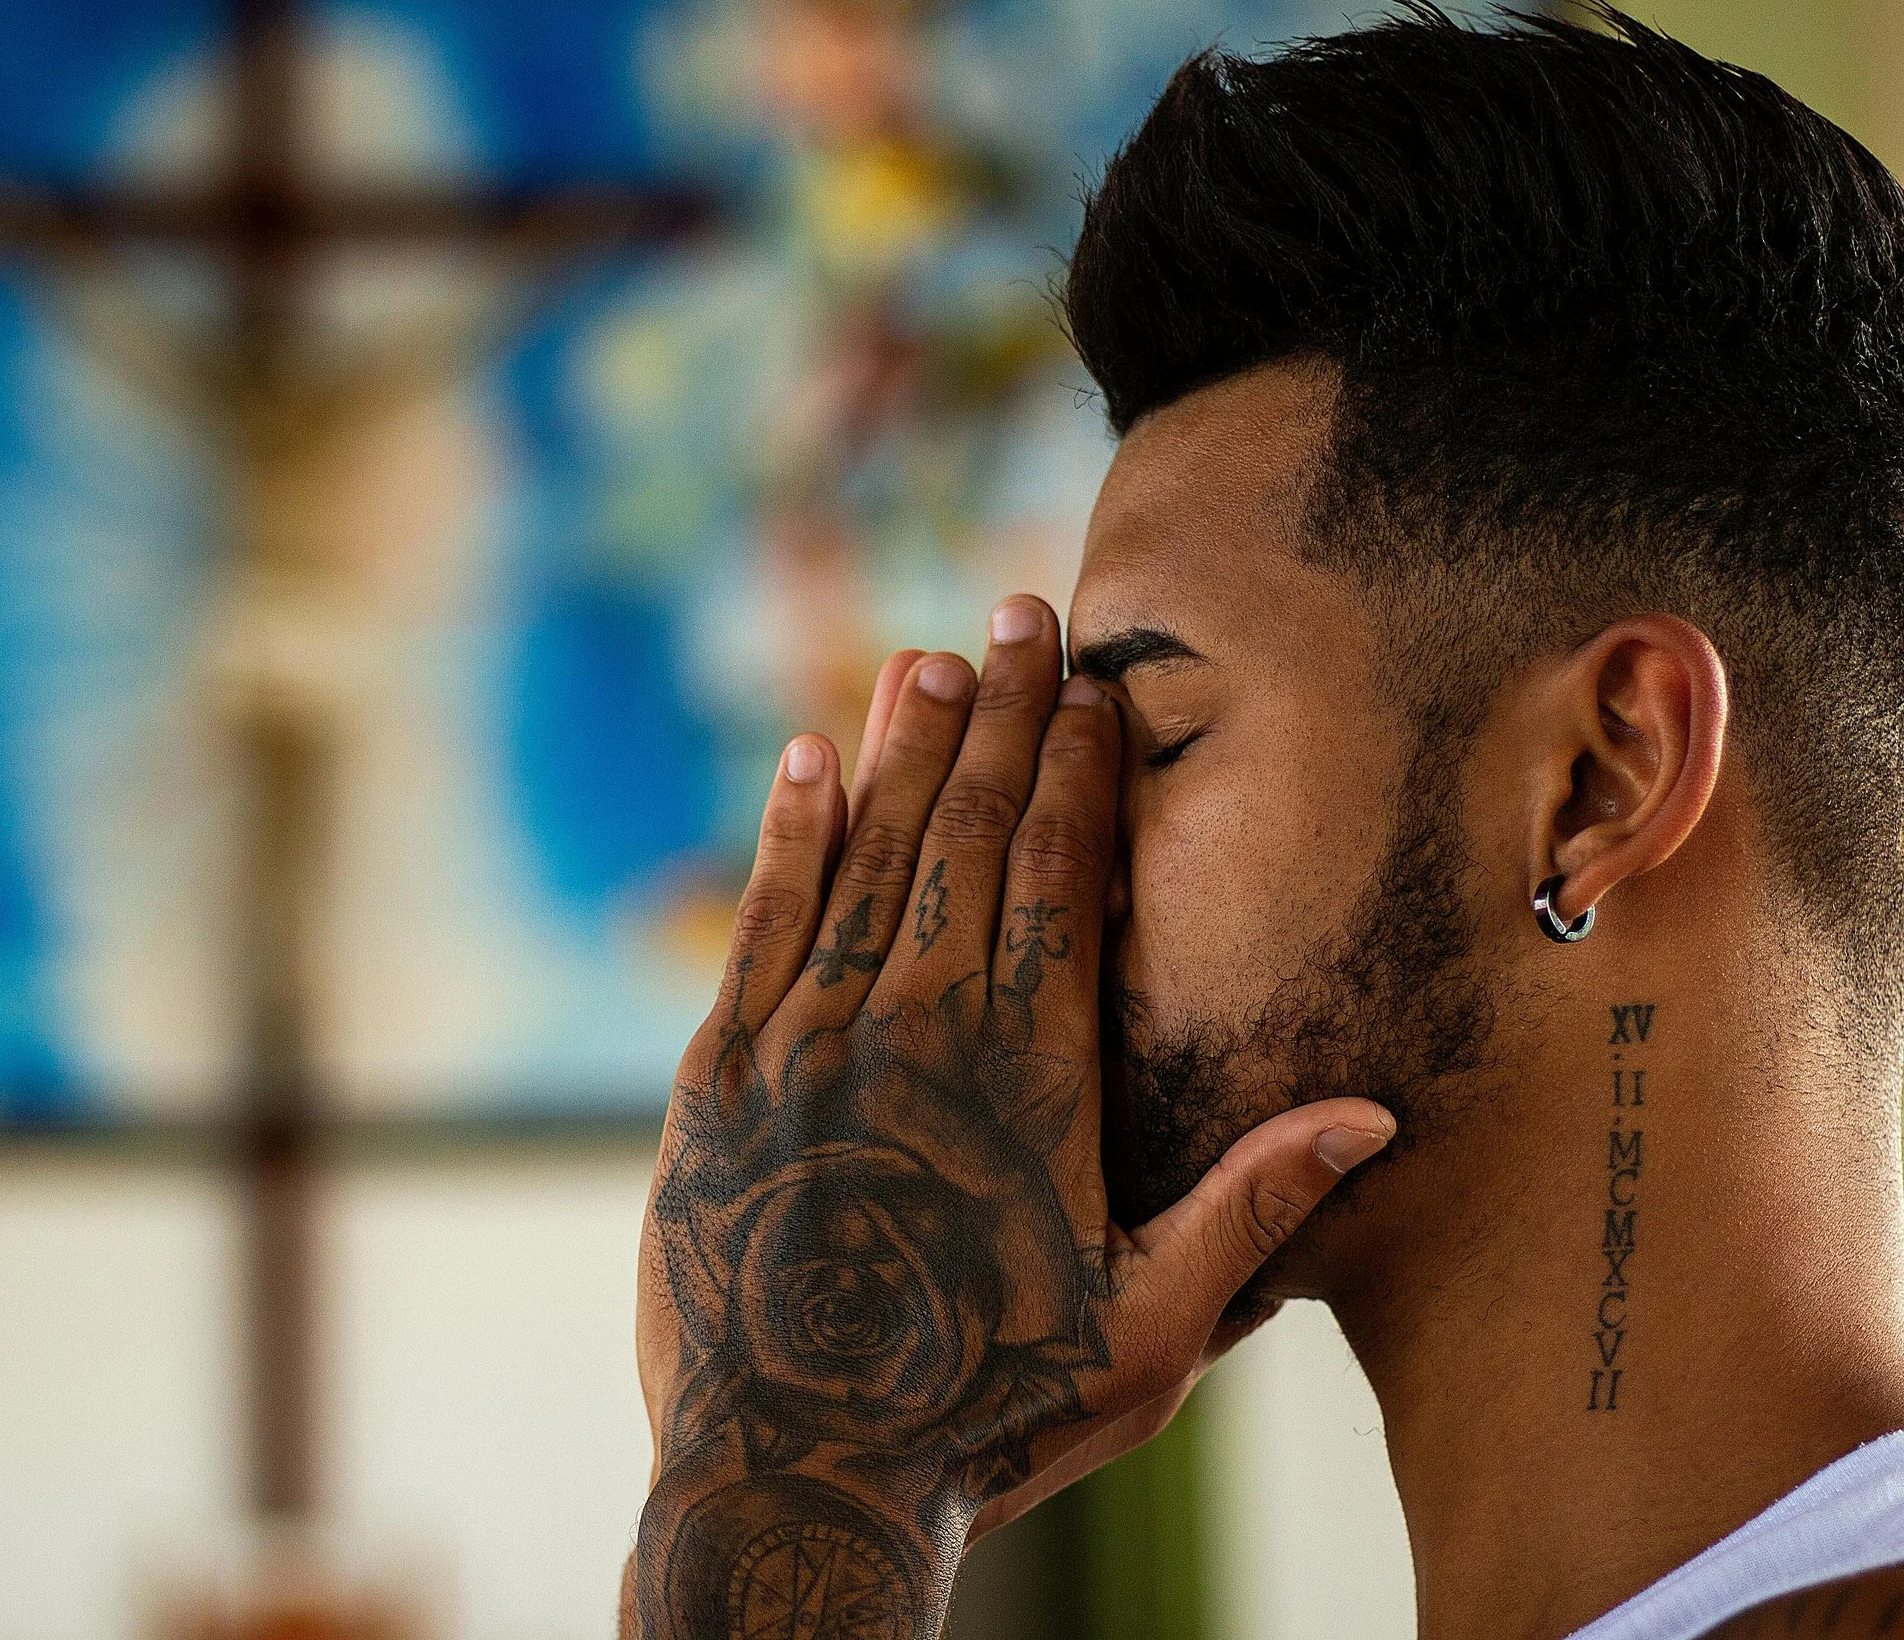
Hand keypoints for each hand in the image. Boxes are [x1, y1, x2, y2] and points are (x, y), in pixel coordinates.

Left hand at [623, 598, 1393, 1638]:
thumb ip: (1249, 1206)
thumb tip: (1371, 1113)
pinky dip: (789, 834)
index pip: (1062, 879)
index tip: (1093, 687)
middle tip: (1020, 616)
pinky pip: (761, 923)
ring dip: (903, 750)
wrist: (796, 1473)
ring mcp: (807, 1040)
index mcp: (1029, 1073)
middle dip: (1000, 719)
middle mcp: (916, 1028)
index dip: (1079, 771)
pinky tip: (807, 759)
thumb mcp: (1149, 1330)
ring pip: (867, 858)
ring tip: (929, 656)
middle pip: (968, 837)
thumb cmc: (990, 1410)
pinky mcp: (717, 1075)